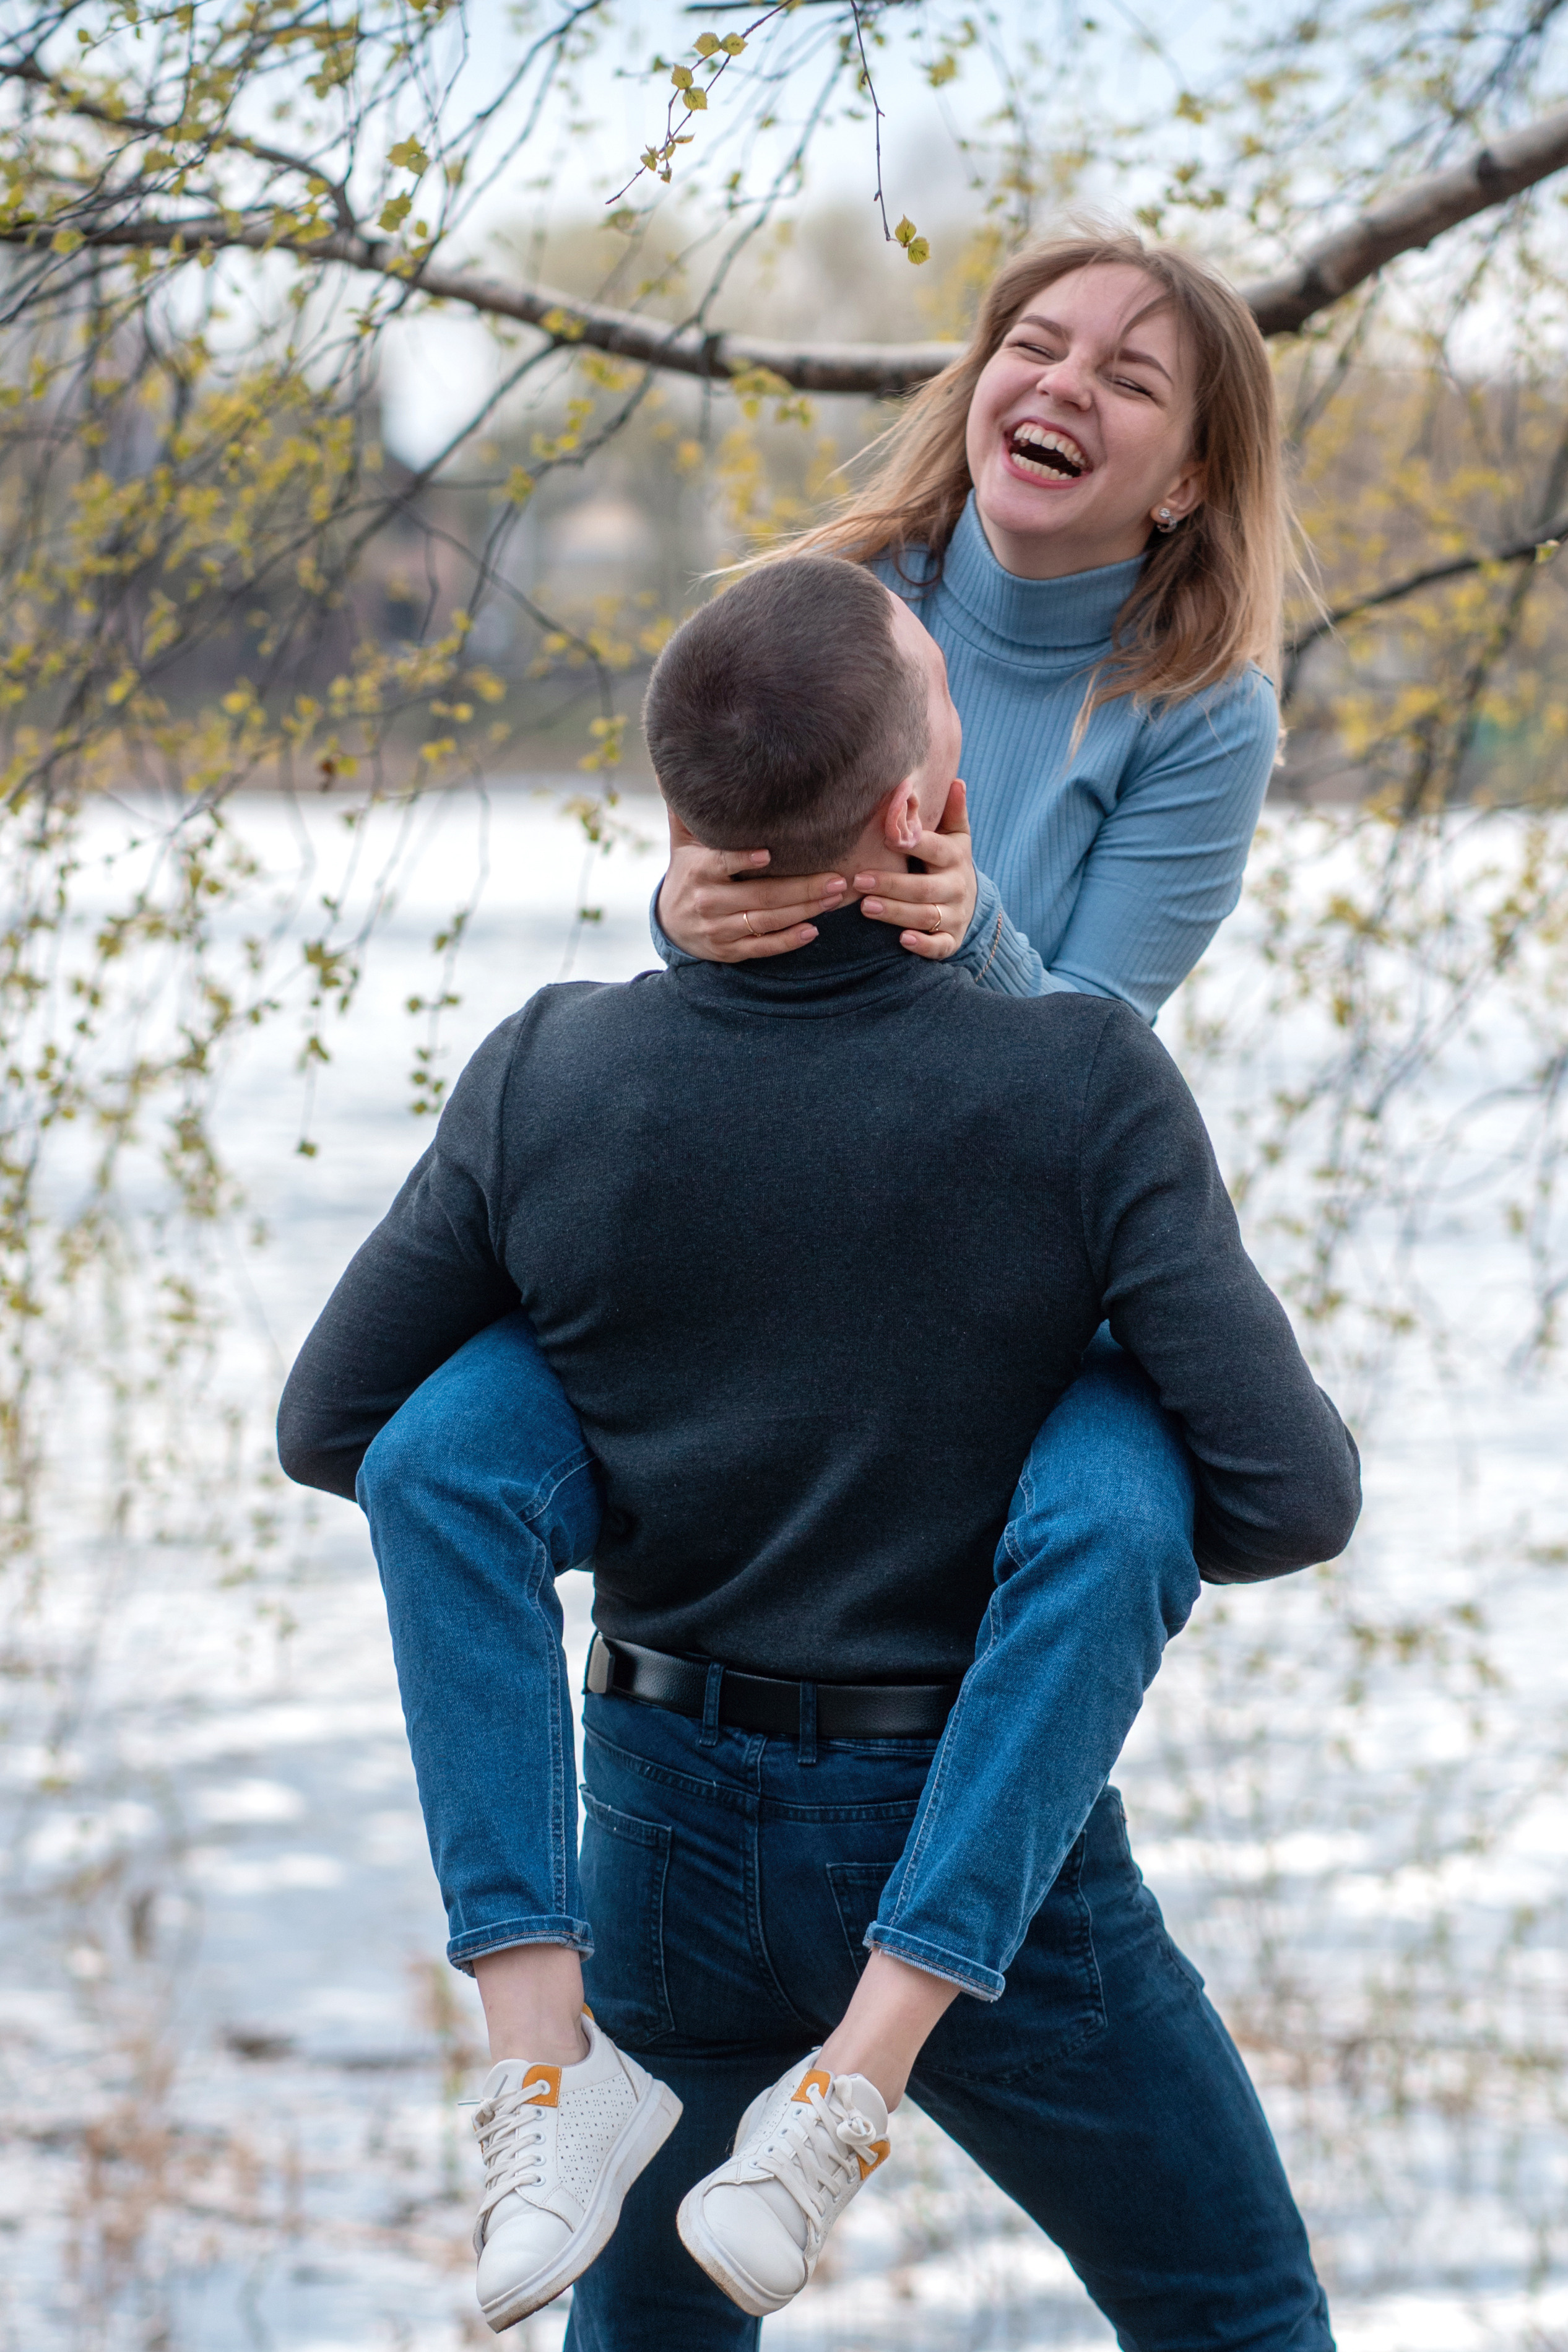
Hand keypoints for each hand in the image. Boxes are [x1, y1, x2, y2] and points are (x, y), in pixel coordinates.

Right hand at [656, 809, 849, 962]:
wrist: (671, 924)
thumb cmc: (687, 873)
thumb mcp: (682, 844)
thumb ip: (685, 813)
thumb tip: (671, 773)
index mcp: (699, 871)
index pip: (722, 864)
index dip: (742, 860)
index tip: (768, 854)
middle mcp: (709, 902)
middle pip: (760, 896)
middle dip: (802, 888)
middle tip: (836, 879)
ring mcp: (720, 929)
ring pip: (767, 922)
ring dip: (804, 911)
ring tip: (833, 898)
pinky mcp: (730, 951)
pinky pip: (763, 947)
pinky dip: (788, 941)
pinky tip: (812, 931)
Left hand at [854, 780, 976, 960]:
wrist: (969, 901)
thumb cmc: (947, 861)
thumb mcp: (955, 836)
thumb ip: (952, 811)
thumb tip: (956, 781)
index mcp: (954, 857)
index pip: (935, 849)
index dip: (915, 843)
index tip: (889, 837)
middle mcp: (957, 887)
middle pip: (924, 887)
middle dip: (892, 884)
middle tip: (860, 880)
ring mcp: (955, 915)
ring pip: (926, 916)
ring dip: (896, 912)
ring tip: (866, 907)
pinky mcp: (952, 940)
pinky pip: (940, 947)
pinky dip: (923, 945)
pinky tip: (903, 940)